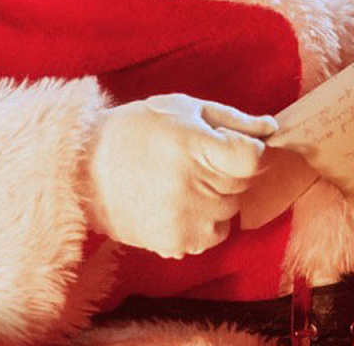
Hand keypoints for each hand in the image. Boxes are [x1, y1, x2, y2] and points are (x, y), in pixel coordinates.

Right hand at [84, 94, 276, 258]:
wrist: (82, 170)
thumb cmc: (136, 130)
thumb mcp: (183, 109)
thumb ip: (232, 120)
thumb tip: (271, 128)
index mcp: (195, 146)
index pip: (252, 159)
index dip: (247, 151)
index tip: (230, 147)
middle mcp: (192, 185)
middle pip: (243, 184)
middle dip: (228, 171)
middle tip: (196, 162)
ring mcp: (184, 219)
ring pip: (231, 211)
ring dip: (217, 199)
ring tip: (182, 184)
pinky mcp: (174, 243)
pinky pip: (212, 235)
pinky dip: (203, 223)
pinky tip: (177, 206)